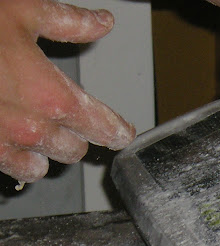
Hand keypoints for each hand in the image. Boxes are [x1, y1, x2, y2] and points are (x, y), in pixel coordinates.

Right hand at [0, 0, 135, 183]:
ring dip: (45, 149)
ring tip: (36, 127)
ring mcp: (1, 144)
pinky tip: (10, 139)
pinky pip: (11, 168)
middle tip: (68, 117)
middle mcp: (30, 128)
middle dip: (75, 134)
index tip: (121, 131)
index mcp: (51, 96)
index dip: (116, 129)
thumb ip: (66, 22)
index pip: (101, 126)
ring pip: (44, 164)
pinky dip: (16, 157)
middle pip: (74, 149)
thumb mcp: (19, 10)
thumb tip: (101, 22)